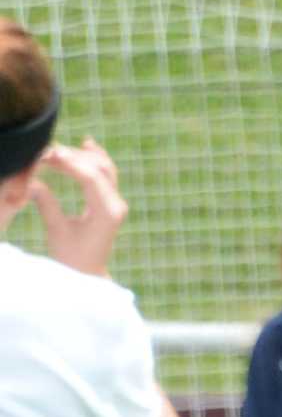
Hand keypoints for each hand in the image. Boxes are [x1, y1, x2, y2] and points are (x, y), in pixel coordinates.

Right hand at [29, 141, 127, 277]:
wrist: (87, 273)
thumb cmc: (70, 256)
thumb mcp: (56, 228)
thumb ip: (45, 202)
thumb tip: (30, 180)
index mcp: (106, 213)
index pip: (91, 178)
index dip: (69, 161)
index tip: (48, 152)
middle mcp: (116, 205)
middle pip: (100, 168)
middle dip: (74, 155)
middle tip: (48, 150)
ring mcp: (117, 203)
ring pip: (105, 169)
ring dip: (83, 155)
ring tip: (58, 148)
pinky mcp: (112, 203)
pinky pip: (107, 175)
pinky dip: (95, 159)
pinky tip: (87, 144)